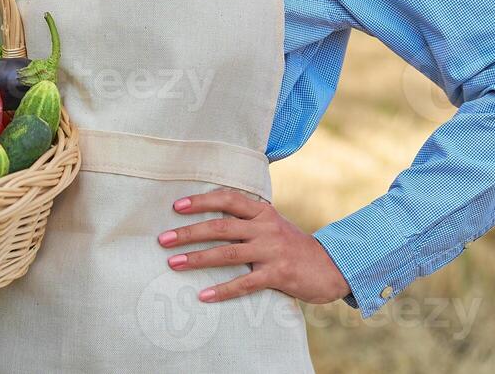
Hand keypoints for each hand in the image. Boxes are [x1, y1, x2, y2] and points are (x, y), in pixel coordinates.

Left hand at [157, 188, 350, 304]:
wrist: (331, 266)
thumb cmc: (292, 246)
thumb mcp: (272, 225)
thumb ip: (247, 221)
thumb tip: (208, 219)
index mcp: (262, 211)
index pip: (227, 199)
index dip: (201, 201)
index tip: (176, 207)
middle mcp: (265, 227)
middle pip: (220, 226)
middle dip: (189, 232)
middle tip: (163, 240)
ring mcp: (271, 251)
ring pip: (227, 253)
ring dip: (197, 258)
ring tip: (173, 263)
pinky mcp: (278, 274)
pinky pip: (244, 283)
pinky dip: (222, 290)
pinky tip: (203, 295)